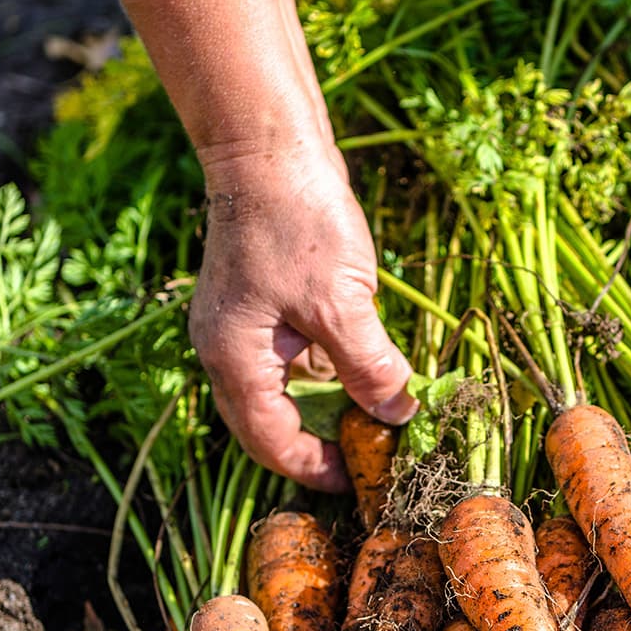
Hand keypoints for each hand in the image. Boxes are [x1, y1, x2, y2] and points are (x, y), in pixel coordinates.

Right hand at [190, 144, 415, 492]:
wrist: (269, 146)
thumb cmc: (299, 220)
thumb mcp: (342, 302)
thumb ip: (369, 365)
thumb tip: (399, 415)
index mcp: (234, 361)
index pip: (270, 443)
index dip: (315, 471)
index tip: (360, 484)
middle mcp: (230, 351)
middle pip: (273, 424)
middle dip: (323, 445)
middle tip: (375, 458)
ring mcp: (245, 326)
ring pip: (288, 390)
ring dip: (332, 408)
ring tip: (383, 421)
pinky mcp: (266, 304)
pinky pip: (297, 357)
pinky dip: (332, 372)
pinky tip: (372, 374)